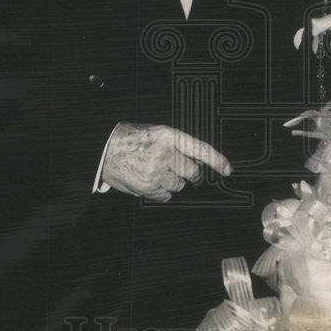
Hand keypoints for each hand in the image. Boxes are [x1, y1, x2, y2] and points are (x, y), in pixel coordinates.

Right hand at [101, 123, 231, 201]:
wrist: (104, 149)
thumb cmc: (130, 140)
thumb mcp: (156, 134)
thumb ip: (177, 146)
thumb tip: (199, 160)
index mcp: (169, 135)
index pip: (200, 148)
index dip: (217, 160)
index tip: (227, 170)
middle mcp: (165, 152)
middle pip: (192, 172)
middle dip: (191, 176)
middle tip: (185, 175)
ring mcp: (157, 170)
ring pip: (179, 185)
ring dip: (172, 183)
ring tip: (155, 172)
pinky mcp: (148, 186)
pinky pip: (165, 196)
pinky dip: (160, 192)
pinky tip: (148, 181)